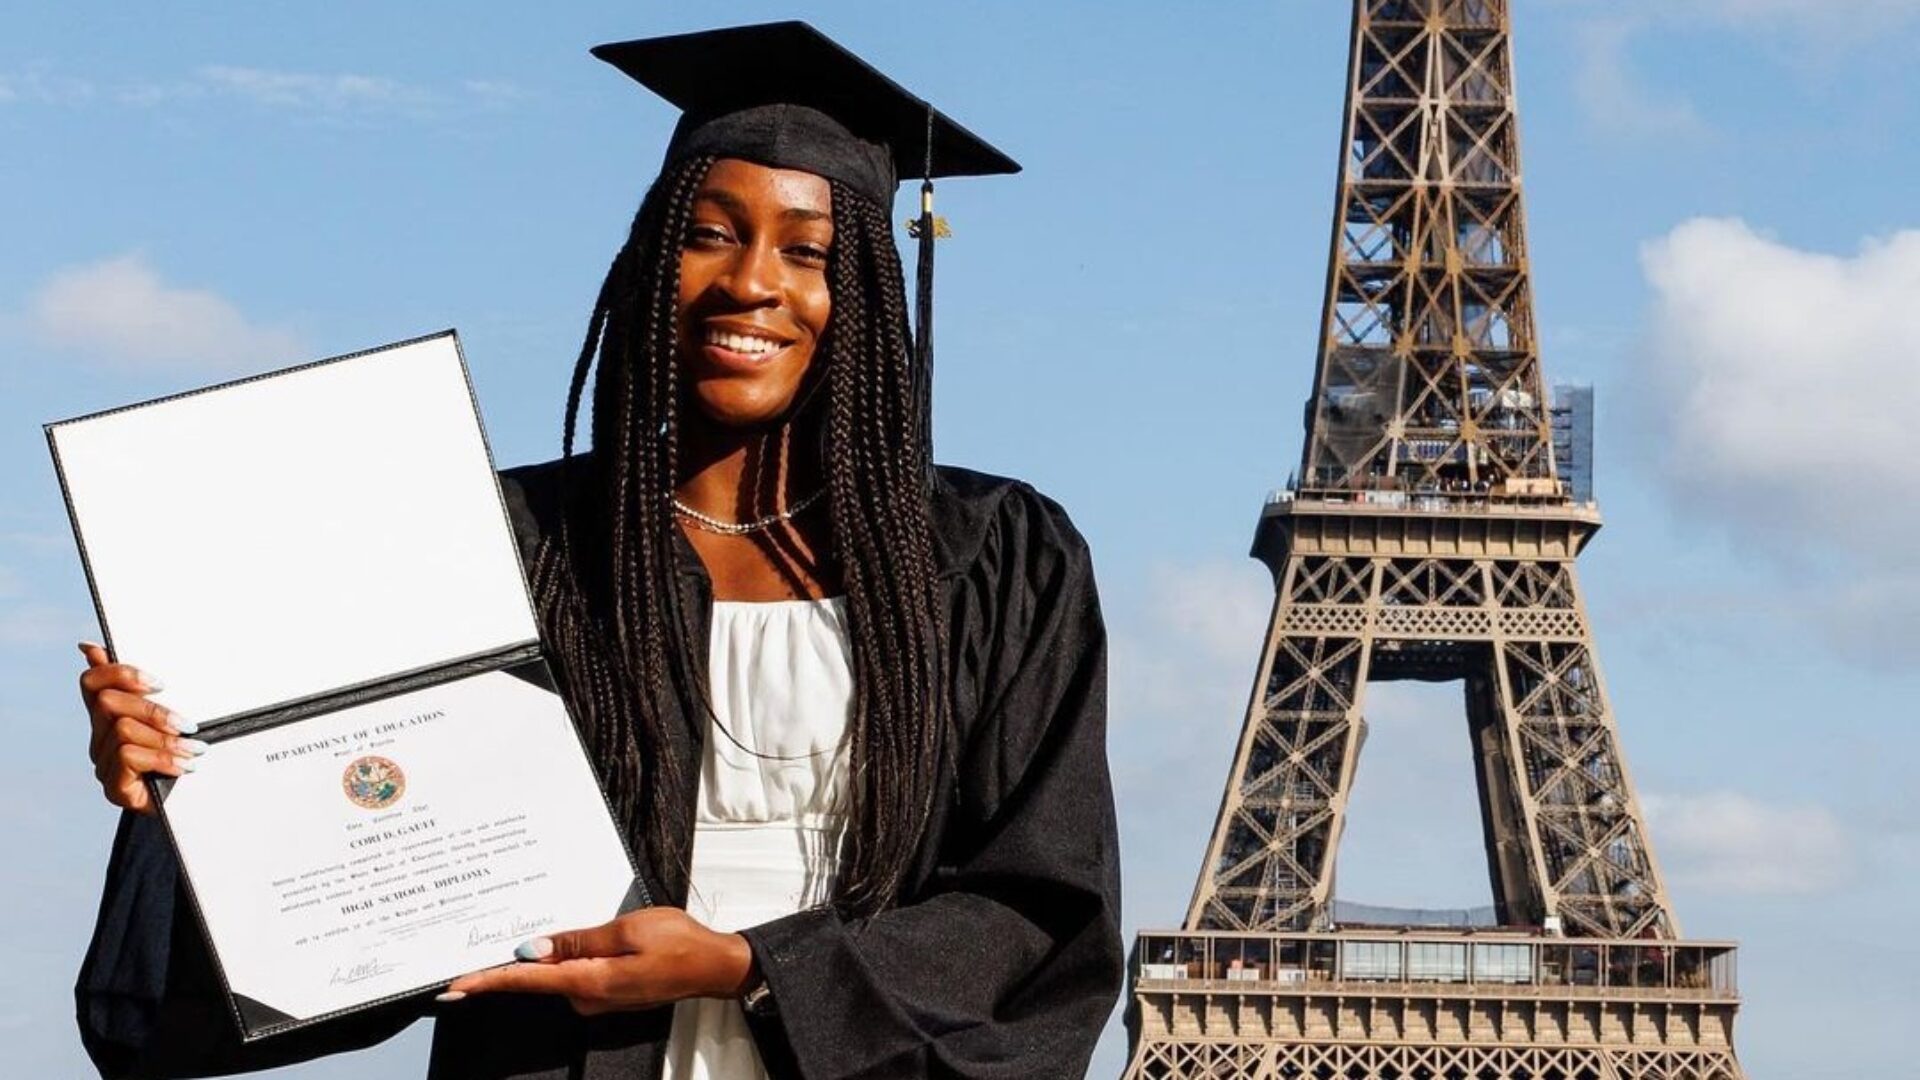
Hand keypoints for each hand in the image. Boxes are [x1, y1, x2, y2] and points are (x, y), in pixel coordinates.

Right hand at [79, 642, 205, 813]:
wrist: (195, 806)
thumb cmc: (184, 755)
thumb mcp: (175, 717)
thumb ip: (150, 688)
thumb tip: (110, 649)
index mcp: (111, 717)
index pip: (92, 683)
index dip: (118, 673)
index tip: (159, 683)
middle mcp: (101, 738)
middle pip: (108, 703)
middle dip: (153, 709)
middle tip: (188, 723)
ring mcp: (104, 763)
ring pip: (122, 731)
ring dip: (165, 739)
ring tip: (195, 750)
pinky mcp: (114, 788)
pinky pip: (128, 758)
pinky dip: (162, 759)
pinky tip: (185, 767)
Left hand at [442, 907, 755, 1014]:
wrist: (714, 966)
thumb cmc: (680, 943)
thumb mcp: (627, 929)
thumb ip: (579, 940)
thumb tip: (533, 949)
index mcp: (590, 981)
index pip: (527, 981)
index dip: (488, 981)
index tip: (455, 987)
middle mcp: (588, 997)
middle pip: (537, 979)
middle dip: (507, 965)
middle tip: (473, 956)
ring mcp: (598, 998)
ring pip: (556, 975)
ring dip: (540, 959)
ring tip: (527, 933)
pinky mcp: (607, 991)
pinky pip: (574, 974)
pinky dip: (562, 961)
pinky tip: (563, 943)